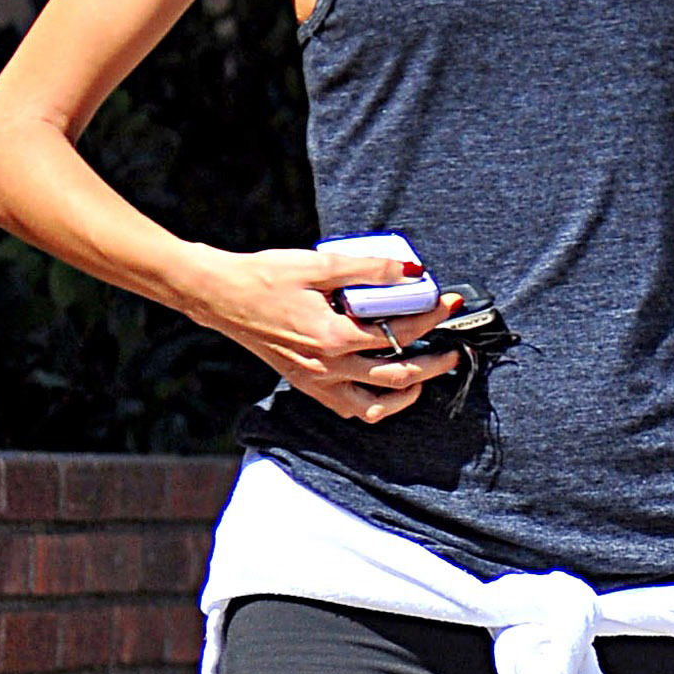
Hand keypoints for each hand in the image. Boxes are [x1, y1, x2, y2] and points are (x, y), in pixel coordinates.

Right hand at [184, 243, 463, 423]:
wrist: (219, 296)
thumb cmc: (265, 276)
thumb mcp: (319, 264)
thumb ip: (369, 269)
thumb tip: (412, 271)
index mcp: (334, 336)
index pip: (400, 333)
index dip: (431, 317)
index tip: (447, 303)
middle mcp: (328, 367)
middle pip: (398, 377)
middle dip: (434, 365)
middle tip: (453, 350)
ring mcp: (316, 382)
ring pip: (374, 407)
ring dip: (405, 394)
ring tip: (422, 374)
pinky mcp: (306, 385)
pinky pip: (348, 408)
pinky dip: (373, 403)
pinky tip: (384, 384)